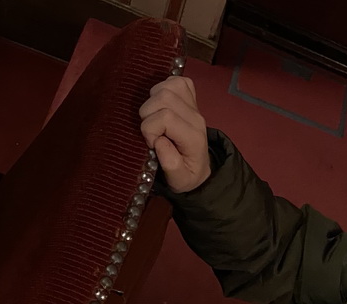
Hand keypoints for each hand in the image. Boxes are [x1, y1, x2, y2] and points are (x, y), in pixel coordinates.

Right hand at [139, 76, 210, 193]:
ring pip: (168, 86)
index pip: (166, 117)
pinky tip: (160, 104)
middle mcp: (196, 117)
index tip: (151, 142)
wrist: (199, 168)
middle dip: (148, 113)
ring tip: (153, 117)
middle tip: (150, 130)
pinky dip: (163, 87)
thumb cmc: (186, 175)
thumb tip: (159, 142)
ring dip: (153, 99)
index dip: (150, 128)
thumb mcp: (179, 180)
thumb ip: (171, 164)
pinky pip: (176, 80)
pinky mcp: (190, 97)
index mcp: (193, 137)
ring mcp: (194, 105)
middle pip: (164, 97)